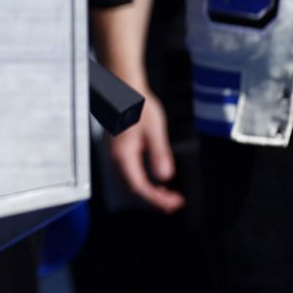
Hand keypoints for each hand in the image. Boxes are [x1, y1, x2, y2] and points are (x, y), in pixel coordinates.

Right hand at [106, 85, 185, 213]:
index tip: (174, 203)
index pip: (139, 187)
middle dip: (154, 200)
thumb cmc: (138, 105)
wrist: (124, 89)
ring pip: (131, 183)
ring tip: (168, 196)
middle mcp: (117, 158)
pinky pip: (131, 174)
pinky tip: (156, 181)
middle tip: (175, 203)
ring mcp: (117, 155)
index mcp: (124, 155)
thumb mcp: (154, 129)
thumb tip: (165, 176)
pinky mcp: (120, 151)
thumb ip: (159, 154)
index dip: (156, 199)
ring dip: (149, 193)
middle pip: (133, 189)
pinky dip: (144, 183)